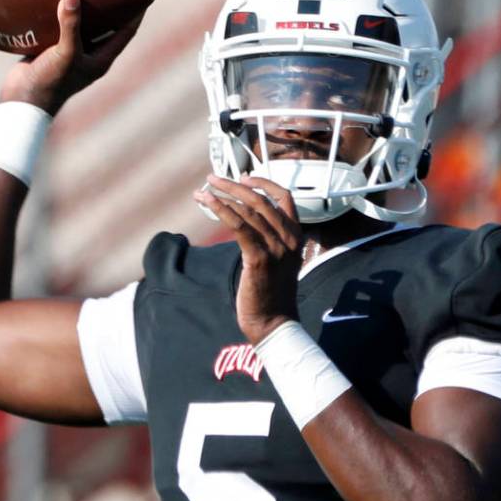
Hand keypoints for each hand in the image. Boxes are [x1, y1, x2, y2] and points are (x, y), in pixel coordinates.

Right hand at [0, 0, 140, 114]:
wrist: (22, 100)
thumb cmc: (50, 82)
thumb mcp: (64, 53)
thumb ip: (71, 26)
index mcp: (102, 59)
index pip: (127, 31)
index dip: (136, 12)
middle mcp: (89, 55)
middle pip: (107, 25)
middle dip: (111, 5)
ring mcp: (70, 52)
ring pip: (82, 24)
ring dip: (84, 6)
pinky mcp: (51, 49)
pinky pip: (59, 26)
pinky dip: (59, 11)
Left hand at [194, 174, 302, 344]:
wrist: (274, 322)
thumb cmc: (272, 292)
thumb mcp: (279, 259)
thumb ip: (271, 237)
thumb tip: (248, 219)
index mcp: (296, 235)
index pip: (284, 197)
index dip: (263, 183)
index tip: (243, 178)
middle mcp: (289, 238)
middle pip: (260, 199)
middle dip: (234, 185)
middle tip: (213, 178)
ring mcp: (276, 248)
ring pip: (248, 210)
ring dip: (222, 196)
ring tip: (203, 190)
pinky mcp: (259, 259)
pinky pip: (239, 227)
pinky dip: (221, 209)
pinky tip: (207, 201)